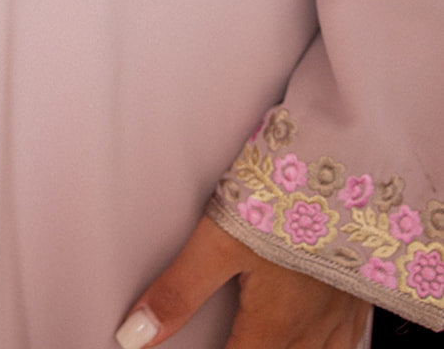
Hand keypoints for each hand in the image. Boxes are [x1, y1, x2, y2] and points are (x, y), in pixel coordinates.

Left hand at [116, 215, 370, 348]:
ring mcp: (340, 317)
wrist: (352, 166)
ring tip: (261, 336)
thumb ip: (179, 291)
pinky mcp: (358, 297)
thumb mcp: (222, 240)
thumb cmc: (288, 197)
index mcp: (274, 326)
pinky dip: (322, 346)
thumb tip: (137, 333)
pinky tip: (308, 337)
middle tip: (227, 336)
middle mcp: (312, 332)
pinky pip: (345, 344)